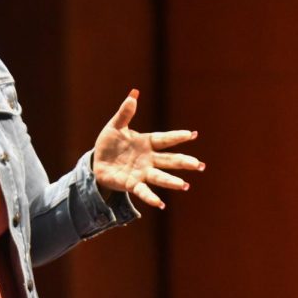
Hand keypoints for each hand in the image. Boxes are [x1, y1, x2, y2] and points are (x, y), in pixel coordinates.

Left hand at [92, 89, 203, 208]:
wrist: (97, 162)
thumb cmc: (110, 143)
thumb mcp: (115, 126)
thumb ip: (125, 113)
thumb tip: (134, 93)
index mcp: (147, 143)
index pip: (164, 139)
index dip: (177, 137)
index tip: (192, 134)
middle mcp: (148, 159)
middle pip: (169, 160)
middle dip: (183, 162)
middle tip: (199, 165)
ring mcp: (141, 173)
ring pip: (159, 177)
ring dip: (172, 181)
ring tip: (185, 185)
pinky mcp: (131, 184)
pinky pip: (143, 191)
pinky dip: (151, 197)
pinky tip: (160, 204)